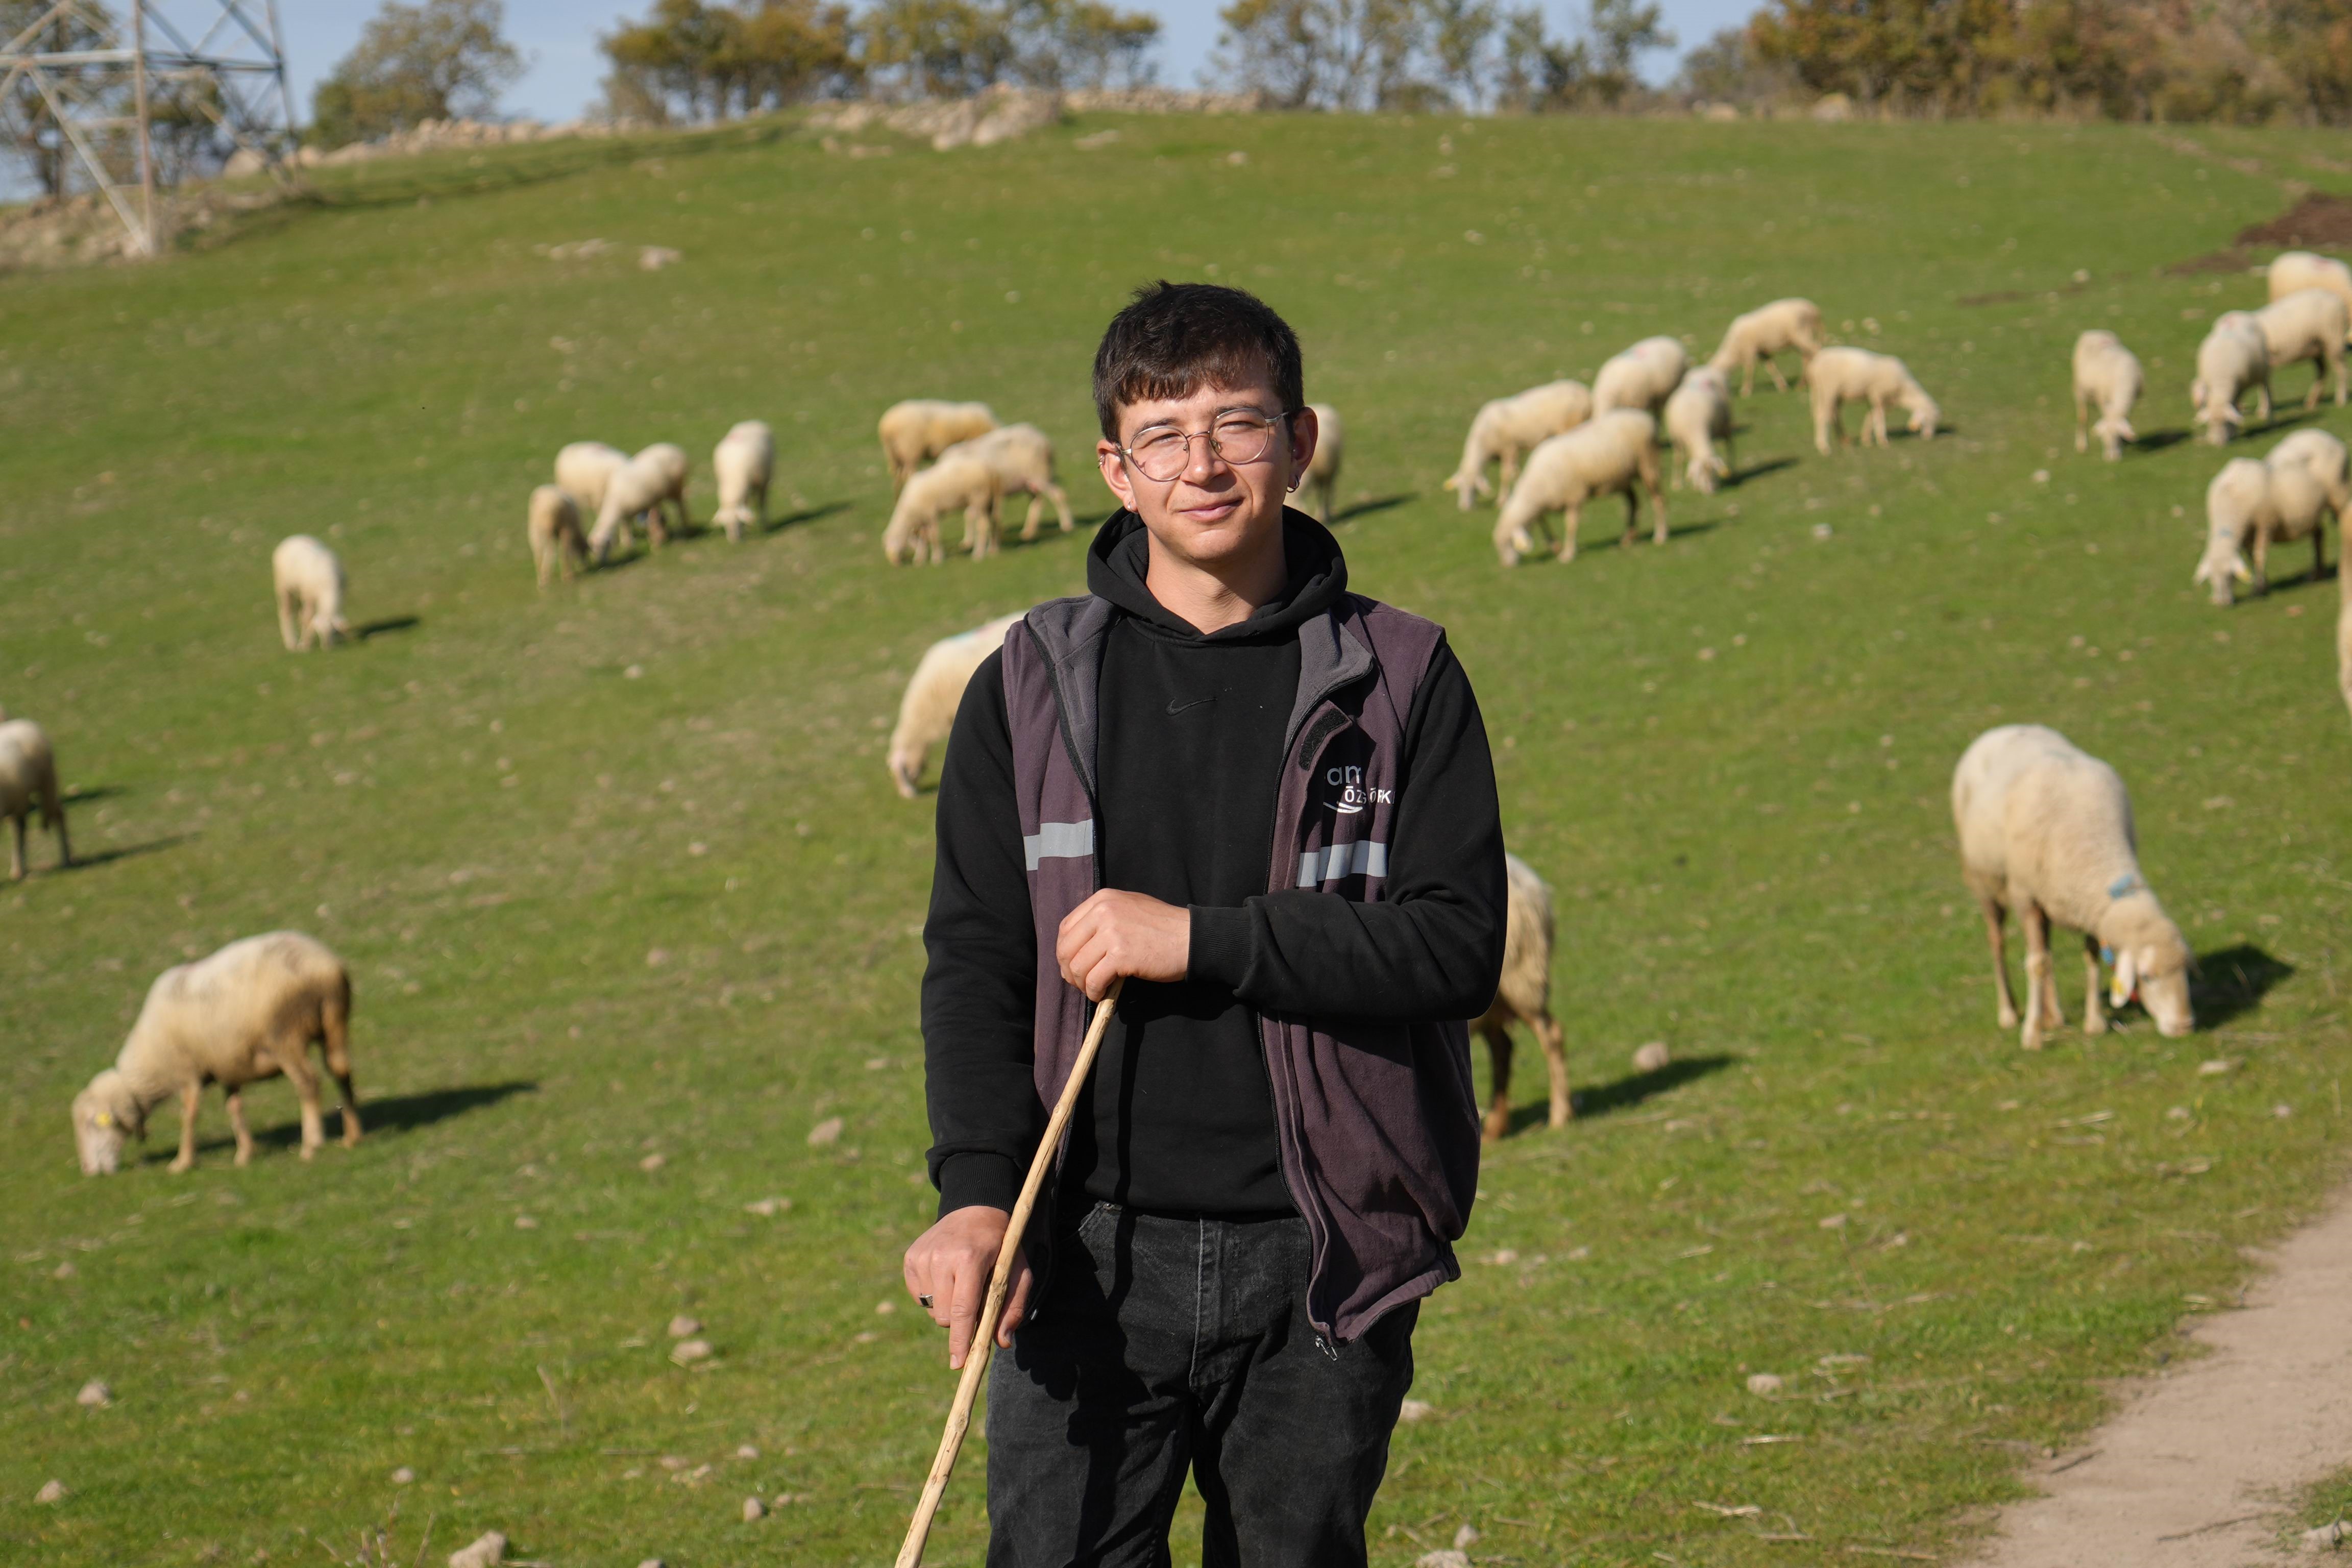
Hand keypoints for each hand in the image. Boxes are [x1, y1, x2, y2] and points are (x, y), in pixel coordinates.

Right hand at [903, 1205, 1033, 1368]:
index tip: (958, 1364)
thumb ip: (1013, 1307)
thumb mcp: (1018, 1272)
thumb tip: (1000, 1343)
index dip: (960, 1340)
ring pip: (930, 1309)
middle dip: (959, 1321)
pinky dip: (934, 1297)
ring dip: (947, 1307)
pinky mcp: (910, 1258)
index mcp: (969, 1259)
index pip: (962, 1310)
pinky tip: (947, 1277)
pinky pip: (919, 1297)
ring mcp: (922, 1256)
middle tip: (974, 1301)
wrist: (975, 1210)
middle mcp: (941, 1257)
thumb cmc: (1001, 1246)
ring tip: (961, 1282)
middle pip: (944, 1316)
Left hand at [1055, 889, 1189, 1000]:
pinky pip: (1094, 980)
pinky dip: (1095, 992)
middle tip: (1081, 983)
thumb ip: (1103, 918)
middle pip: (1066, 949)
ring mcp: (1112, 932)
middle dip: (1069, 971)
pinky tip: (1103, 994)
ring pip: (1077, 966)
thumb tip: (1079, 947)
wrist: (1191, 938)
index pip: (1066, 928)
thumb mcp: (1129, 908)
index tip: (1074, 966)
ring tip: (1094, 990)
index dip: (1065, 952)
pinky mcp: (1121, 955)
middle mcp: (1103, 911)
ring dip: (1082, 984)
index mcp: (1103, 898)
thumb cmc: (1163, 927)